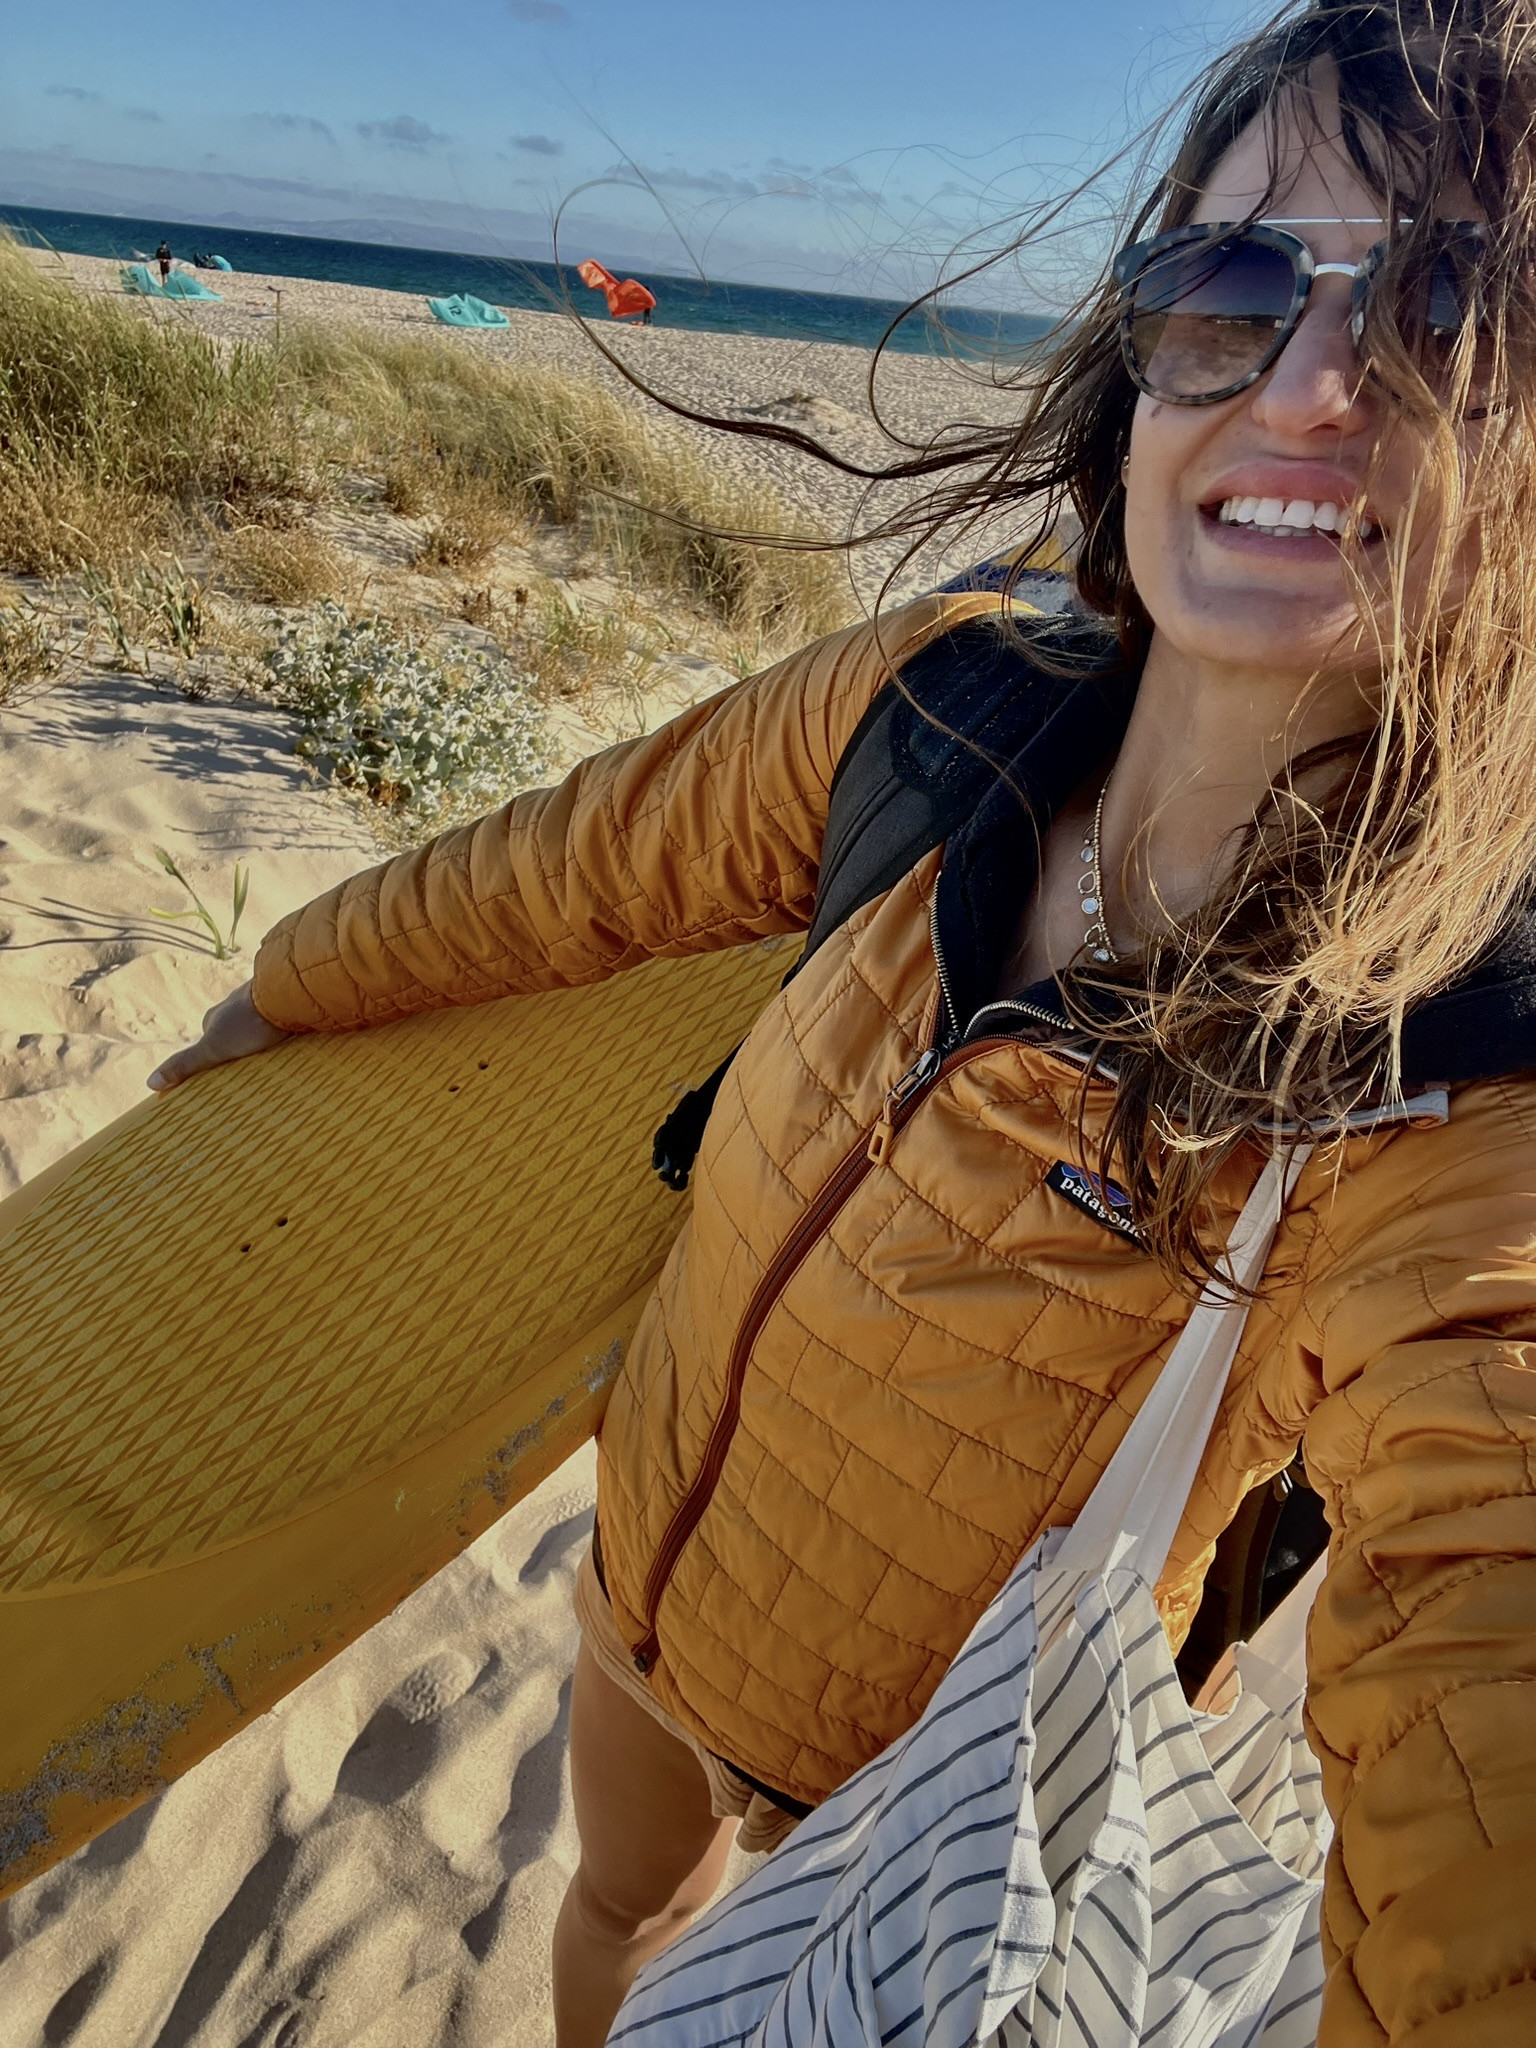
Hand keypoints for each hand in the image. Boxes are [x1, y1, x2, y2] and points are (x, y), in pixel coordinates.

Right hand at [147, 980, 290, 1092]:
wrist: (289, 995)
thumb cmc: (248, 1023)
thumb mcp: (213, 1048)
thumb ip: (185, 1064)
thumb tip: (149, 1083)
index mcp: (216, 1015)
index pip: (210, 1041)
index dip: (214, 1058)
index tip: (222, 1074)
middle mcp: (236, 1005)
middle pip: (236, 1032)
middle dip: (242, 1047)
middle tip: (251, 1066)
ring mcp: (262, 1003)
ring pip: (259, 1026)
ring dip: (264, 1038)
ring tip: (272, 1056)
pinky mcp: (285, 1004)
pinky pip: (281, 1021)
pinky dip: (282, 1031)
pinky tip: (289, 1041)